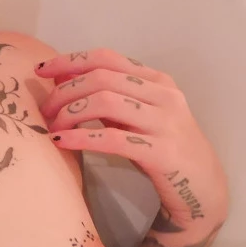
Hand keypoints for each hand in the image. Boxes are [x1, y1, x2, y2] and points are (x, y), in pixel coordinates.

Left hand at [36, 47, 229, 232]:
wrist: (204, 188)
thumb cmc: (163, 150)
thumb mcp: (138, 117)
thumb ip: (108, 98)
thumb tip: (63, 81)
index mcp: (156, 80)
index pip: (106, 58)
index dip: (70, 61)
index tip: (41, 71)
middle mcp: (163, 95)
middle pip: (101, 78)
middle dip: (64, 92)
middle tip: (44, 111)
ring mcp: (165, 122)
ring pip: (105, 101)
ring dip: (70, 113)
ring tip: (51, 128)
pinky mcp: (162, 151)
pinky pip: (113, 138)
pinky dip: (82, 138)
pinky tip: (61, 143)